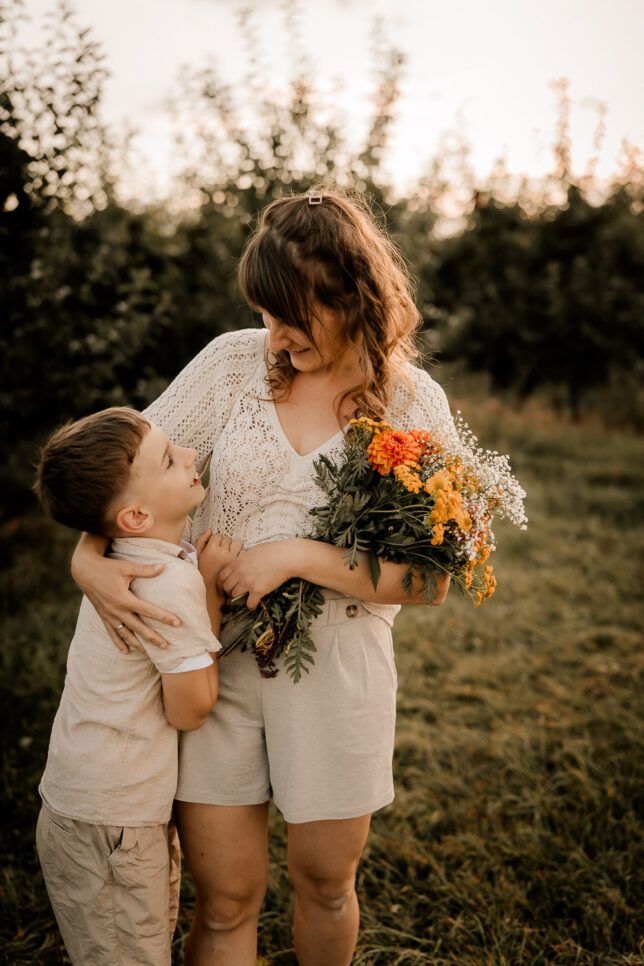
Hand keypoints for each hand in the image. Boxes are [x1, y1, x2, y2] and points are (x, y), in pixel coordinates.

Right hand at [71, 538, 179, 653]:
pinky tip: (125, 651)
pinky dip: (119, 642)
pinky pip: (112, 633)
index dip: (164, 617)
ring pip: (125, 633)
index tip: (177, 623)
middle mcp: (117, 610)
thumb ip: (145, 570)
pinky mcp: (103, 616)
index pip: (148, 610)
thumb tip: (163, 567)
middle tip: (166, 646)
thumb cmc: (107, 567)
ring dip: (137, 643)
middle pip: (138, 627)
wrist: (84, 571)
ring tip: (149, 653)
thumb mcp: (126, 567)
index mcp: (124, 599)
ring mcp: (109, 615)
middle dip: (152, 637)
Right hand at [196, 530, 242, 590]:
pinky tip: (235, 559)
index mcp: (211, 549)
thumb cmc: (204, 570)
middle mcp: (222, 552)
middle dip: (225, 544)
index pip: (217, 536)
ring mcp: (232, 557)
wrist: (212, 587)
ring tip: (230, 553)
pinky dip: (240, 553)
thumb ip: (202, 540)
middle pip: (227, 539)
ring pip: (237, 543)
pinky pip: (243, 551)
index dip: (217, 541)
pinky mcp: (239, 563)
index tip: (216, 547)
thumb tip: (210, 530)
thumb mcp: (198, 555)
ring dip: (234, 546)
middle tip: (222, 552)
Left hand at [218, 539, 299, 609]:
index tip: (227, 585)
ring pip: (234, 595)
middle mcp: (240, 572)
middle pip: (226, 587)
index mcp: (238, 562)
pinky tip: (254, 605)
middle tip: (236, 592)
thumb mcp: (253, 550)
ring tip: (245, 597)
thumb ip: (243, 557)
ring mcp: (248, 582)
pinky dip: (251, 606)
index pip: (221, 576)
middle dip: (230, 591)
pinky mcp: (258, 590)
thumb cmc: (272, 551)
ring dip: (239, 598)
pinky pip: (249, 603)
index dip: (223, 582)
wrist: (286, 557)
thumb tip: (240, 560)